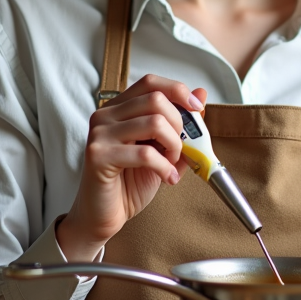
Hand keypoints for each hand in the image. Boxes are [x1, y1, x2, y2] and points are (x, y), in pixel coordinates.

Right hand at [56, 75, 206, 261]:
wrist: (104, 216)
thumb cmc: (130, 183)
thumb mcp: (163, 150)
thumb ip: (180, 124)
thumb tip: (201, 94)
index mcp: (119, 108)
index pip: (150, 83)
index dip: (177, 91)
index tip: (196, 109)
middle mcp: (105, 115)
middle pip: (156, 100)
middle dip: (179, 124)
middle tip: (181, 149)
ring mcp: (99, 134)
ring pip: (154, 122)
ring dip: (174, 146)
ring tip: (172, 164)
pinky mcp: (98, 156)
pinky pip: (145, 153)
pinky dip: (165, 167)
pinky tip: (168, 178)